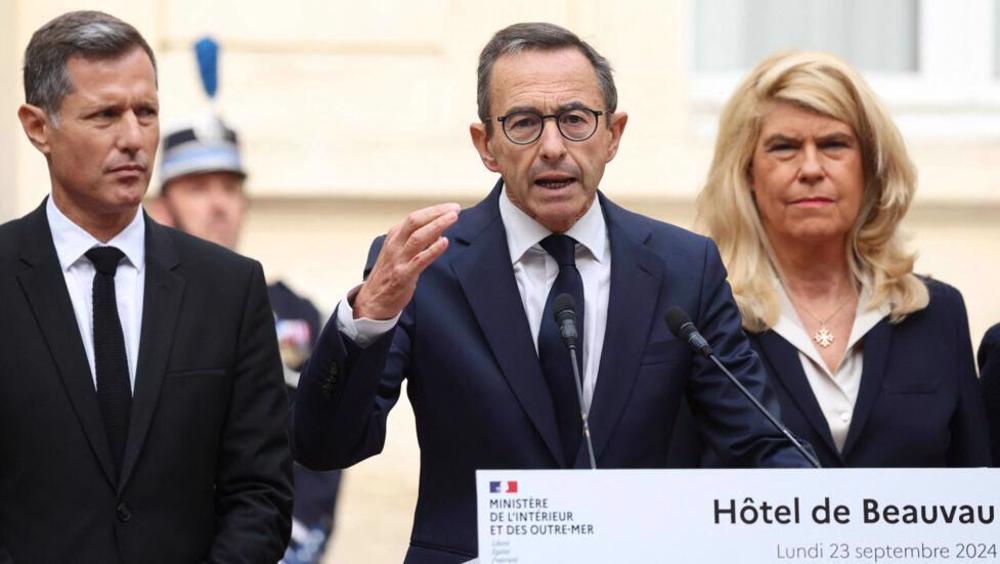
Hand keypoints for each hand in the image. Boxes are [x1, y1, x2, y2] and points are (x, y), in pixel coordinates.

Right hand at [353, 203, 460, 319]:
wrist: (373, 301)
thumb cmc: (389, 275)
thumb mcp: (399, 252)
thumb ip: (416, 241)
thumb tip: (439, 230)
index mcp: (394, 237)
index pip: (415, 217)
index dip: (434, 210)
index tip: (451, 207)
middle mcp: (395, 245)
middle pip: (415, 221)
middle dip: (436, 213)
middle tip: (455, 209)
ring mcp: (398, 260)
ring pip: (418, 237)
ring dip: (437, 225)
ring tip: (452, 218)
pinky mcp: (402, 275)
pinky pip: (419, 260)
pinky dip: (433, 249)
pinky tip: (444, 242)